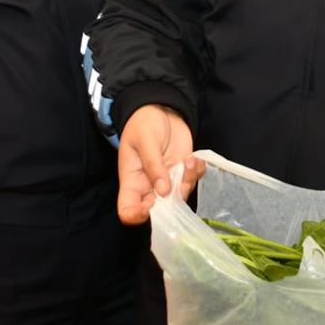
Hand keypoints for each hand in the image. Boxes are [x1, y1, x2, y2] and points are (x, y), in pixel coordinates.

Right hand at [117, 104, 201, 225]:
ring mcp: (168, 180)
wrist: (160, 109)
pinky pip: (193, 181)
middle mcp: (149, 186)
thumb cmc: (144, 123)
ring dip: (188, 181)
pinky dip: (197, 171)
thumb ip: (153, 165)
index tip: (152, 206)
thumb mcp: (144, 141)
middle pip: (159, 211)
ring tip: (189, 160)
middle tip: (179, 181)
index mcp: (131, 181)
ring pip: (181, 196)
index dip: (137, 216)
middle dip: (173, 202)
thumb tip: (163, 192)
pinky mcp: (183, 172)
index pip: (127, 210)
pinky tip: (194, 157)